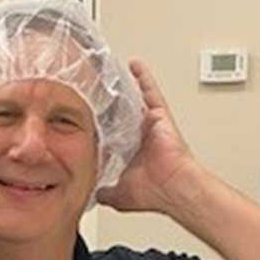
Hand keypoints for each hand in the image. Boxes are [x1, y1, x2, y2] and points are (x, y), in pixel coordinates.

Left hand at [96, 59, 198, 213]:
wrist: (174, 188)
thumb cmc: (154, 193)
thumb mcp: (118, 195)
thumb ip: (104, 192)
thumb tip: (92, 194)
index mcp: (131, 152)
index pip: (111, 134)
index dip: (99, 127)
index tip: (85, 119)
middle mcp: (140, 136)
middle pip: (121, 114)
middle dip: (109, 103)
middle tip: (94, 89)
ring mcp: (150, 124)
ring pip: (133, 101)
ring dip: (123, 87)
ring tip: (109, 72)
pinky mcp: (159, 116)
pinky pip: (149, 92)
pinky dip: (142, 77)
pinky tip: (133, 64)